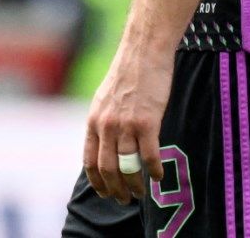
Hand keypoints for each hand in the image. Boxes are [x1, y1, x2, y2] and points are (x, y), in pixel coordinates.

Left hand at [82, 44, 172, 203]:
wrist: (144, 50)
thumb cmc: (130, 71)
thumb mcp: (105, 98)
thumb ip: (105, 120)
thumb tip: (109, 140)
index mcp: (94, 121)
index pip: (90, 161)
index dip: (98, 181)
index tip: (105, 192)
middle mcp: (106, 126)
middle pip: (108, 169)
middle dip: (115, 189)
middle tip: (124, 199)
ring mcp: (126, 125)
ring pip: (128, 166)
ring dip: (135, 184)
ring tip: (141, 193)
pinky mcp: (147, 122)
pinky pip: (149, 155)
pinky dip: (154, 170)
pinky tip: (159, 176)